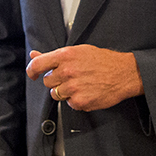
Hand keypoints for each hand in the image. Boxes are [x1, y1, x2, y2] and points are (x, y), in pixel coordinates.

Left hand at [26, 45, 142, 111]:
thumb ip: (54, 56)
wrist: (124, 73)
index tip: (33, 75)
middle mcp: (67, 71)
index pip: (38, 64)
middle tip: (71, 77)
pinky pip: (69, 103)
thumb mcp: (78, 51)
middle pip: (48, 82)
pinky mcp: (79, 101)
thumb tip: (34, 55)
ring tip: (81, 84)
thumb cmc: (103, 61)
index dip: (32, 71)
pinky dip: (76, 100)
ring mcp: (73, 88)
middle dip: (56, 81)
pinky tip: (87, 91)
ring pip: (56, 94)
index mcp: (65, 56)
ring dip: (65, 91)